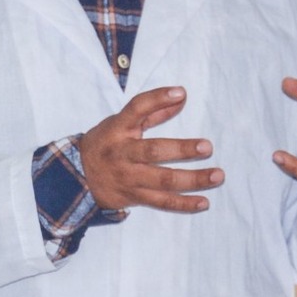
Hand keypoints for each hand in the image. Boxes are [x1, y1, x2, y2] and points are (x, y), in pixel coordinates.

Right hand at [77, 86, 222, 213]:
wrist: (78, 178)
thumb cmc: (106, 144)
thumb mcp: (121, 123)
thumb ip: (152, 110)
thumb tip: (182, 97)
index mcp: (119, 129)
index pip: (136, 109)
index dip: (157, 99)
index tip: (180, 93)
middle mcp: (123, 153)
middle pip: (153, 151)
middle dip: (182, 149)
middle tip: (207, 147)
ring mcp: (129, 177)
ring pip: (163, 180)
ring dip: (192, 180)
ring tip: (217, 176)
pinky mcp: (134, 197)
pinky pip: (162, 202)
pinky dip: (184, 204)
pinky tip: (203, 203)